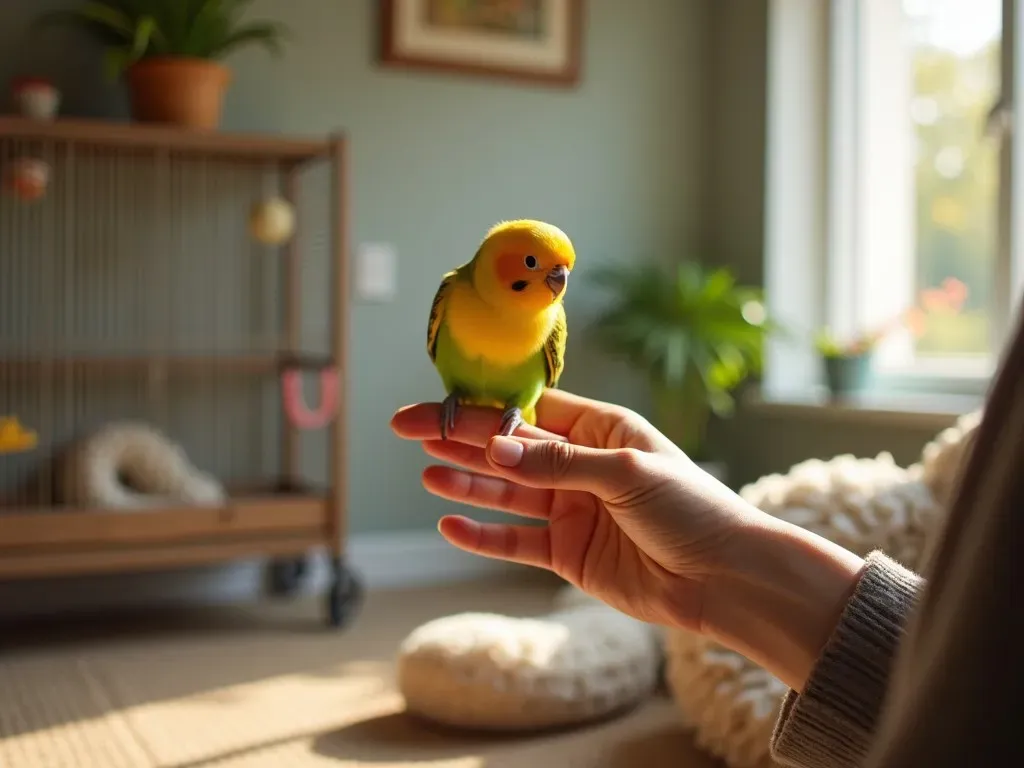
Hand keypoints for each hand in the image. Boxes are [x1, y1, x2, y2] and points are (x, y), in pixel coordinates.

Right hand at [391, 389, 865, 691]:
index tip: (439, 405)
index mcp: (600, 430)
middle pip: (507, 449)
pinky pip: (515, 541)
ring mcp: (571, 510)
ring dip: (466, 484)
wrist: (725, 578)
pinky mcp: (568, 553)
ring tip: (427, 473)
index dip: (483, 408)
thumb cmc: (691, 509)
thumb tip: (495, 450)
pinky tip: (450, 525)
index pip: (529, 411)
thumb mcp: (626, 472)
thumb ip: (558, 464)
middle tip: (409, 429)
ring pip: (505, 494)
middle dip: (459, 439)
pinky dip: (483, 535)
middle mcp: (580, 466)